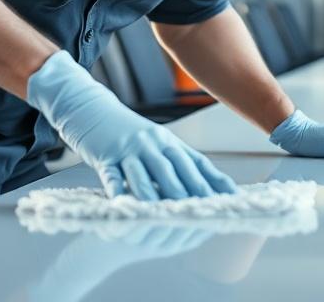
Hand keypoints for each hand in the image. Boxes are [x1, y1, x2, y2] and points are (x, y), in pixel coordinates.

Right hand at [26, 51, 235, 199]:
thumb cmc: (126, 132)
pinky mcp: (105, 154)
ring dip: (157, 194)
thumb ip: (176, 161)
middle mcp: (152, 144)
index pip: (197, 162)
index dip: (215, 179)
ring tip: (169, 214)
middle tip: (207, 210)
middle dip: (192, 190)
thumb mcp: (155, 142)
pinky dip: (118, 190)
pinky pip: (113, 174)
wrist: (90, 108)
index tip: (232, 195)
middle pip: (175, 169)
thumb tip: (203, 182)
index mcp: (168, 142)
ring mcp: (129, 148)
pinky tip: (124, 204)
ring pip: (146, 173)